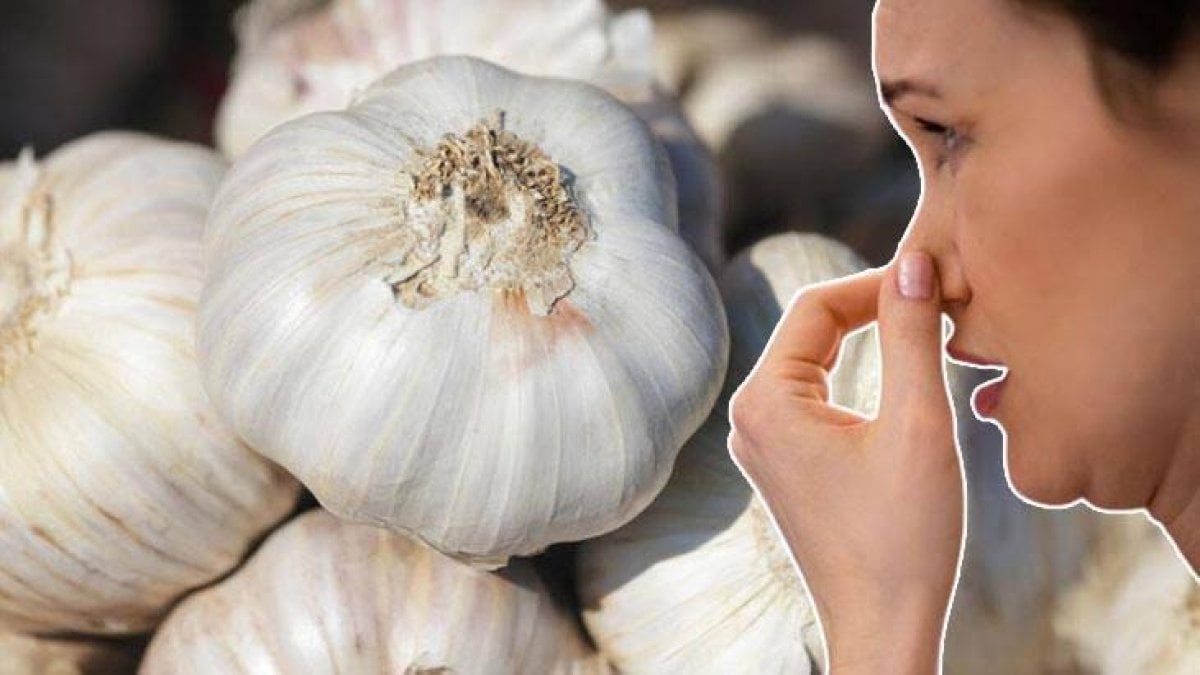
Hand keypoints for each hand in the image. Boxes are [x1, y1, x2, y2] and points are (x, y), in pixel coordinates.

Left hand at [728, 251, 963, 674]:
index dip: (878, 284)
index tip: (937, 280)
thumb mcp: (917, 424)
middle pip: (812, 330)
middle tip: (940, 301)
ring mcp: (762, 444)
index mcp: (765, 401)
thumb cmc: (903, 536)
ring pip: (816, 362)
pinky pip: (816, 397)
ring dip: (869, 341)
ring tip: (929, 331)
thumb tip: (913, 263)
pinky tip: (902, 379)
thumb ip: (912, 335)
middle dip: (874, 309)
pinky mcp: (783, 465)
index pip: (817, 306)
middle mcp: (749, 418)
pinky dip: (859, 377)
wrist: (884, 626)